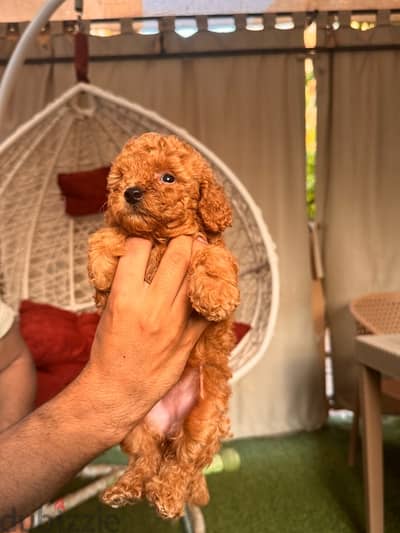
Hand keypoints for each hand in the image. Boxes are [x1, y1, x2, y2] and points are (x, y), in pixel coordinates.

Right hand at [81, 236, 206, 443]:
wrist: (117, 390)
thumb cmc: (108, 351)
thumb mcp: (108, 311)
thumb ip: (125, 285)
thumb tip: (140, 260)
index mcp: (125, 298)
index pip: (139, 250)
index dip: (143, 238)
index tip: (148, 237)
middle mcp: (151, 307)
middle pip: (177, 258)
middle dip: (183, 239)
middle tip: (186, 233)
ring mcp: (173, 323)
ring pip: (195, 279)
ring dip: (200, 259)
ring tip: (200, 248)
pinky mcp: (188, 339)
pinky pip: (207, 309)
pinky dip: (210, 293)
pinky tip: (210, 283)